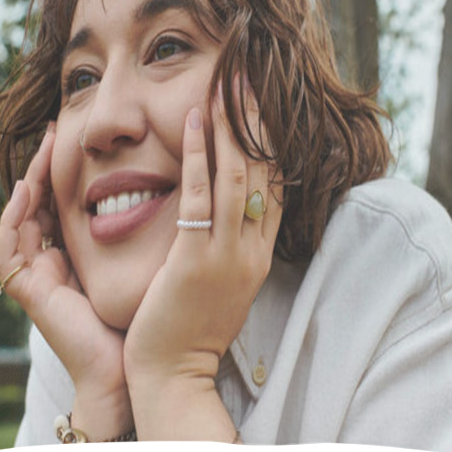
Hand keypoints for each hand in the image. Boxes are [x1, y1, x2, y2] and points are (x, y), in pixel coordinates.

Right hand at [0, 124, 131, 436]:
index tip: (85, 136)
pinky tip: (26, 188)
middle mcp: (56, 262)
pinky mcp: (29, 291)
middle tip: (57, 128)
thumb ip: (153, 227)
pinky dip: (14, 216)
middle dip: (47, 165)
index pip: (69, 202)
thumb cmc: (152, 315)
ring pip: (23, 217)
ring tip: (42, 145)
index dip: (72, 170)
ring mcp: (39, 276)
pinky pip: (10, 246)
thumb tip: (182, 186)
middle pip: (43, 204)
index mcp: (82, 255)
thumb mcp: (151, 259)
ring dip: (28, 179)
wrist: (139, 366)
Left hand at [124, 76, 281, 397]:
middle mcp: (252, 249)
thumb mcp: (227, 282)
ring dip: (230, 126)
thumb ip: (235, 244)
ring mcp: (227, 254)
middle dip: (255, 121)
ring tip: (224, 85)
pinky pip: (200, 195)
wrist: (175, 374)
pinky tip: (193, 121)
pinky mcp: (194, 258)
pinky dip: (198, 154)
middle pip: (263, 172)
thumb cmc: (194, 327)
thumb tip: (235, 209)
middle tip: (247, 77)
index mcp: (260, 254)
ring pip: (238, 176)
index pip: (276, 186)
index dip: (270, 141)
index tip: (260, 104)